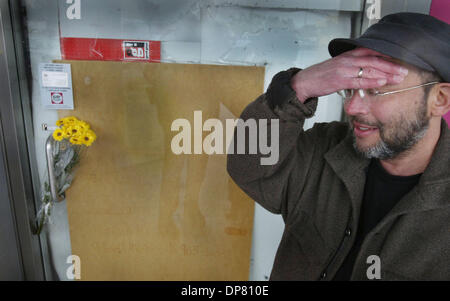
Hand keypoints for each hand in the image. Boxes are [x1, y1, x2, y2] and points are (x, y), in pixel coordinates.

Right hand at [291, 48, 408, 102]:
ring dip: (386, 74)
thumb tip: (367, 74)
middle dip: (391, 66)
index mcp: (348, 55)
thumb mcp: (339, 67)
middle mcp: (348, 60)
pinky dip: (372, 81)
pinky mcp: (340, 80)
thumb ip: (353, 68)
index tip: (399, 61)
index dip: (387, 56)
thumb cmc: (322, 76)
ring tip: (398, 78)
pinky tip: (382, 82)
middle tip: (404, 71)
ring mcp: (344, 69)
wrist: (305, 81)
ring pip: (370, 69)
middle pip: (374, 60)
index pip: (372, 52)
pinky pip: (359, 80)